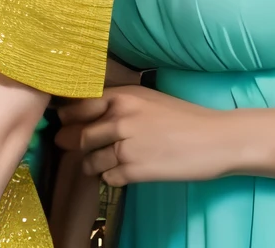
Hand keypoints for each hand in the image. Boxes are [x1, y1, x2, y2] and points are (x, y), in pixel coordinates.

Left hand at [56, 85, 233, 185]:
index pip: (78, 105)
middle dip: (69, 141)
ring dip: (89, 163)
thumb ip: (118, 102)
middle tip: (62, 143)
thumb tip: (90, 109)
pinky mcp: (136, 171)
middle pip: (80, 134)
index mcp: (121, 96)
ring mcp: (126, 146)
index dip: (65, 115)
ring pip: (90, 159)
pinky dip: (108, 177)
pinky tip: (115, 174)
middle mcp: (119, 119)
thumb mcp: (145, 97)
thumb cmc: (182, 116)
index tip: (58, 119)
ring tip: (91, 163)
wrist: (215, 139)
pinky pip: (108, 177)